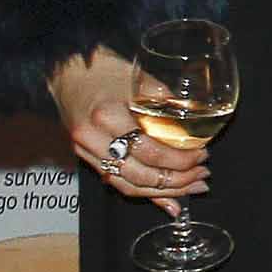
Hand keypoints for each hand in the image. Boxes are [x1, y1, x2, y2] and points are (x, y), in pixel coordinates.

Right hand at [50, 50, 206, 212]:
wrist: (70, 73)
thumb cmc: (107, 72)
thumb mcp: (141, 82)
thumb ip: (168, 106)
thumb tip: (197, 128)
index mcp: (107, 117)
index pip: (148, 150)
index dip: (179, 159)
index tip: (202, 155)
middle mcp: (92, 139)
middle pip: (139, 174)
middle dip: (176, 180)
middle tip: (202, 175)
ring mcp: (85, 151)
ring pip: (127, 185)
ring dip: (163, 191)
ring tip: (192, 187)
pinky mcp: (84, 158)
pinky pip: (116, 182)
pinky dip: (144, 192)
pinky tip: (167, 199)